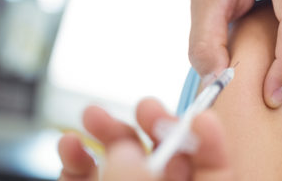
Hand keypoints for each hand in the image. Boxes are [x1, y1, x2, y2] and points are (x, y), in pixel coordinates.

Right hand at [58, 98, 231, 180]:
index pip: (212, 170)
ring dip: (110, 132)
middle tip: (147, 107)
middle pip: (166, 157)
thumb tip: (127, 149)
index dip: (210, 143)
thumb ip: (137, 180)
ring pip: (123, 161)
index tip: (203, 117)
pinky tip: (70, 144)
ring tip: (92, 114)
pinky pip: (85, 176)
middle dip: (156, 127)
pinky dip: (76, 158)